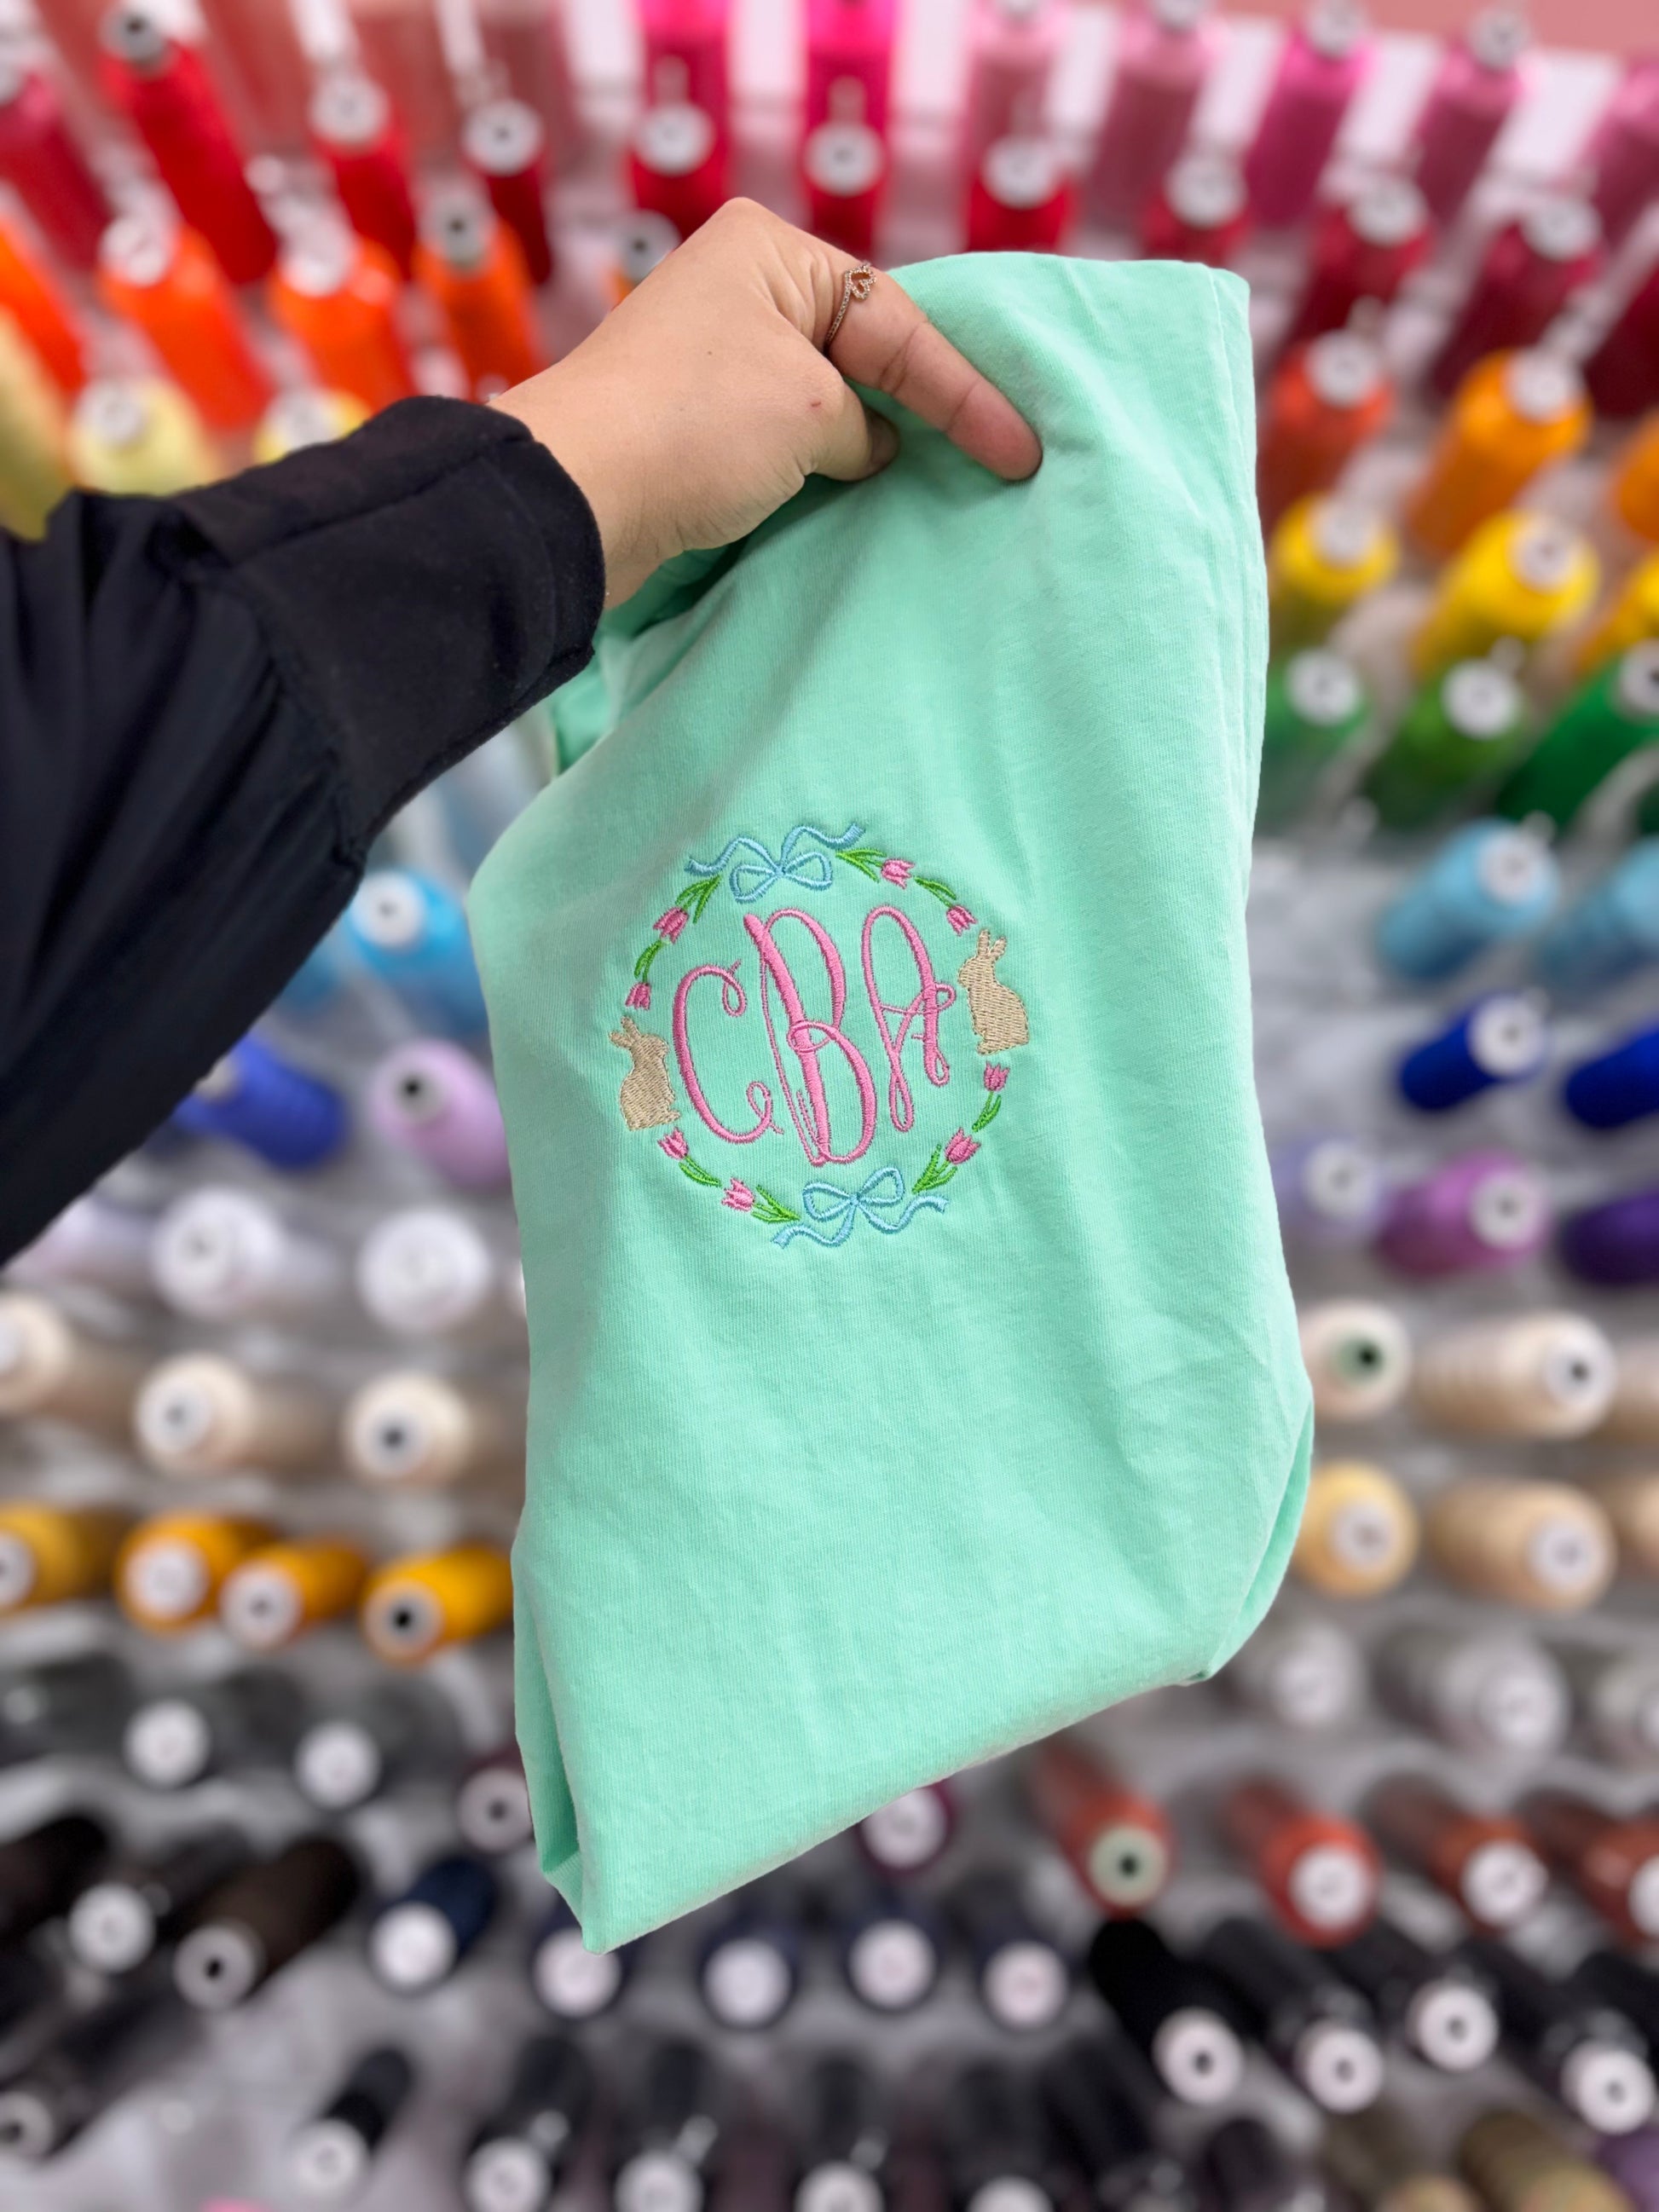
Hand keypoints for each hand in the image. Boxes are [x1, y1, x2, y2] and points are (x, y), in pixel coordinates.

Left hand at [493, 199, 1041, 605]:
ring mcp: (715, 359)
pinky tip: (865, 493)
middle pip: (865, 351)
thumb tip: (868, 446)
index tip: (1019, 451)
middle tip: (998, 457)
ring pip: (826, 399)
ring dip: (873, 442)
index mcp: (771, 254)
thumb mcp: (809, 410)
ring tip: (943, 480)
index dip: (964, 394)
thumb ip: (861, 424)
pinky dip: (828, 466)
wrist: (577, 498)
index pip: (896, 322)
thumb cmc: (694, 427)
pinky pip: (787, 438)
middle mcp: (741, 292)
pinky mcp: (695, 425)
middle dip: (924, 405)